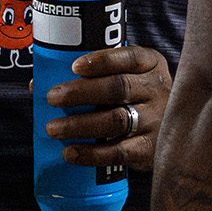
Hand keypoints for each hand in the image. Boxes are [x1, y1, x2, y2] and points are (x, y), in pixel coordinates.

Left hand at [46, 46, 170, 172]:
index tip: (74, 66)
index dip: (102, 61)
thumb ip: (91, 78)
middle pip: (118, 88)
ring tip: (53, 128)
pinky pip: (119, 152)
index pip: (129, 57)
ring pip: (116, 120)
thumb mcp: (126, 79)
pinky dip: (92, 153)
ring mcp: (157, 120)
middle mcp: (157, 90)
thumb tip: (37, 84)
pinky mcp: (151, 150)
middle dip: (82, 93)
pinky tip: (71, 152)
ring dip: (80, 125)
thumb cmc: (135, 100)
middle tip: (52, 98)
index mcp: (150, 64)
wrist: (174, 134)